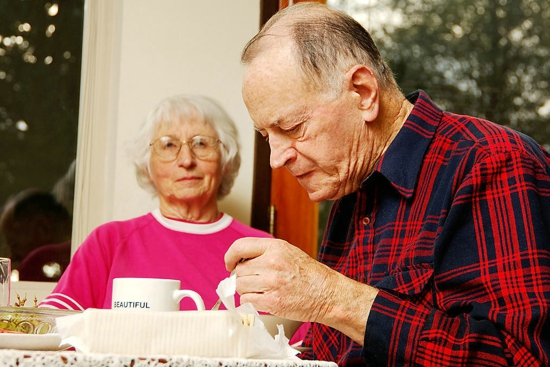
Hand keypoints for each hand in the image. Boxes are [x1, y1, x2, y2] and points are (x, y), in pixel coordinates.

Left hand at [225, 237, 377, 343]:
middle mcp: (272, 263)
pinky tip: (262, 299)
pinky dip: (250, 302)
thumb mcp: (287, 252)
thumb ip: (264, 253)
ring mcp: (272, 283)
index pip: (240, 246)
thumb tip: (238, 261)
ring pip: (240, 286)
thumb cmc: (308, 274)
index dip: (230, 256)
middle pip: (239, 270)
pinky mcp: (273, 302)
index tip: (230, 264)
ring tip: (260, 290)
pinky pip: (247, 301)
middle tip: (253, 281)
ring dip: (246, 290)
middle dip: (242, 277)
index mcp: (275, 247)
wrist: (327, 293)